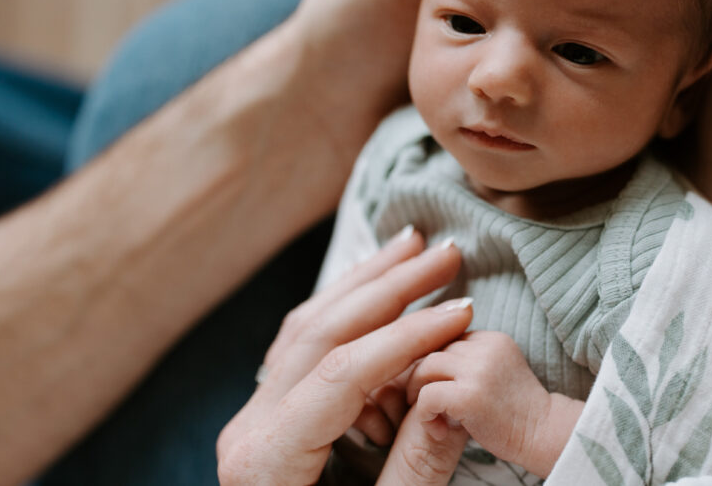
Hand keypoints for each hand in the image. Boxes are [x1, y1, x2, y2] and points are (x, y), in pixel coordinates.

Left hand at [216, 229, 471, 485]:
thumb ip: (416, 468)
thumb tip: (453, 396)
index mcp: (265, 462)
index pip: (342, 372)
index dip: (407, 336)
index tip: (463, 310)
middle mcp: (248, 429)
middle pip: (320, 333)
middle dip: (388, 288)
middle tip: (444, 254)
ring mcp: (252, 418)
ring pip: (306, 327)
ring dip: (364, 283)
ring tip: (412, 248)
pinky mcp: (267, 417)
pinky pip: (301, 345)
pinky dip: (344, 308)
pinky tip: (372, 283)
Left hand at [406, 331, 583, 476]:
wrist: (544, 437)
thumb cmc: (515, 411)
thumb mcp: (494, 372)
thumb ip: (469, 360)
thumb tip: (425, 361)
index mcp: (492, 338)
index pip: (447, 338)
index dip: (437, 366)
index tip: (439, 389)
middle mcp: (486, 346)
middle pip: (434, 350)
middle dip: (424, 378)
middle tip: (428, 405)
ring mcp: (478, 370)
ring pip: (426, 367)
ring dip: (419, 393)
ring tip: (431, 417)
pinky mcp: (469, 395)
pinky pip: (428, 396)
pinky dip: (424, 414)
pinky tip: (437, 430)